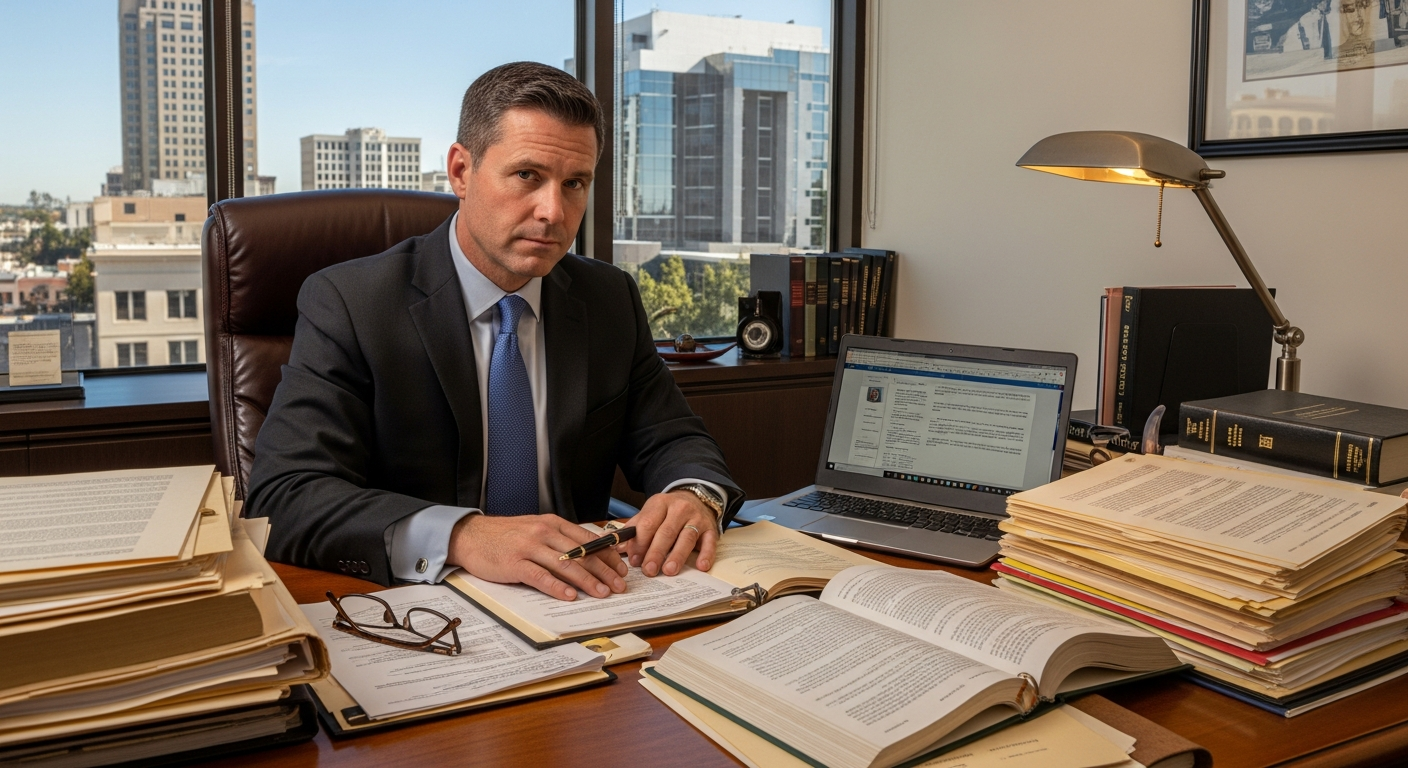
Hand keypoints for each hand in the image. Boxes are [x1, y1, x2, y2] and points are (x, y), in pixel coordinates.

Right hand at [446, 514, 627, 600]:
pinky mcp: (514, 563)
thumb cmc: (504, 535)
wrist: (469, 535)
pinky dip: (557, 587)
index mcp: (552, 523)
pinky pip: (540, 576)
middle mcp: (544, 532)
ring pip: (566, 565)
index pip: (588, 539)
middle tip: (619, 586)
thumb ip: (559, 538)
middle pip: (582, 554)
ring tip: (602, 593)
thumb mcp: (535, 528)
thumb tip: (588, 553)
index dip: (608, 555)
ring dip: (587, 581)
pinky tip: (570, 596)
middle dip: (604, 571)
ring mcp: (529, 547)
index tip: (621, 569)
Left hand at [623, 490, 718, 576]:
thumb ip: (633, 529)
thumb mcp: (650, 513)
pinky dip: (706, 554)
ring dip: (677, 556)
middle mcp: (679, 508)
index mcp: (660, 503)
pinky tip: (701, 566)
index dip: (640, 543)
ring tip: (669, 570)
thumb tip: (614, 545)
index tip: (634, 560)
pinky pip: (709, 542)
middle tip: (649, 570)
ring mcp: (696, 518)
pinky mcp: (710, 528)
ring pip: (686, 537)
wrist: (695, 498)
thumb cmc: (668, 512)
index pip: (648, 524)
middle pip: (666, 532)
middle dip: (656, 552)